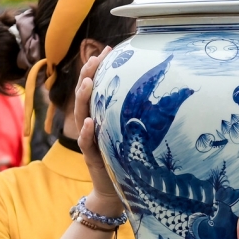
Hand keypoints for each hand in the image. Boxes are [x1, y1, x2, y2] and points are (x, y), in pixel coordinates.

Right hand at [74, 46, 123, 216]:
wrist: (115, 189)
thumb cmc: (124, 157)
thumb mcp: (128, 130)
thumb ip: (133, 112)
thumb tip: (158, 89)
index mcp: (99, 114)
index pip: (95, 85)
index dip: (97, 67)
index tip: (107, 49)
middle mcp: (90, 123)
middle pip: (84, 95)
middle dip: (87, 74)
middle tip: (95, 58)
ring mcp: (89, 139)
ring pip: (81, 115)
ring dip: (83, 98)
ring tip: (88, 83)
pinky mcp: (91, 157)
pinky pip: (86, 143)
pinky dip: (86, 133)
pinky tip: (89, 123)